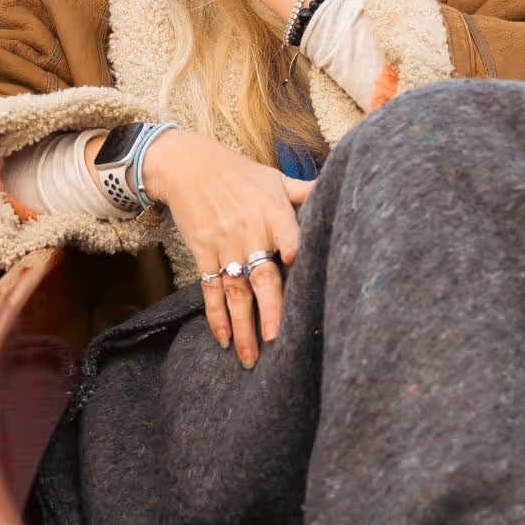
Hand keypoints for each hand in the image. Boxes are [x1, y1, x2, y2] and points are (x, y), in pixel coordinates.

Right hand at [140, 129, 310, 368]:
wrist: (188, 167)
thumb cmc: (239, 173)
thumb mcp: (273, 177)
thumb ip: (303, 191)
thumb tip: (335, 192)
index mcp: (272, 211)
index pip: (287, 232)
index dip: (293, 248)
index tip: (297, 265)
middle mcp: (248, 231)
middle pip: (261, 275)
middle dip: (270, 310)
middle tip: (276, 341)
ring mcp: (224, 246)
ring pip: (235, 291)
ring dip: (242, 325)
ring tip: (249, 357)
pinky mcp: (204, 253)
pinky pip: (210, 289)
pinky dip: (216, 315)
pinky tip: (223, 338)